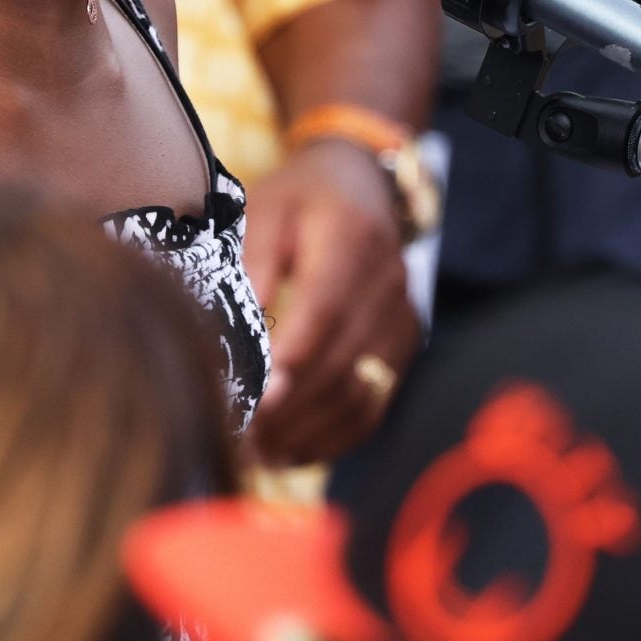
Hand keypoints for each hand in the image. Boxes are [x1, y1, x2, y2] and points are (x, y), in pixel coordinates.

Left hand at [242, 140, 419, 464]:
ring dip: (309, 432)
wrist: (362, 185)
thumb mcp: (266, 209)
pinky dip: (334, 436)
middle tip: (237, 439)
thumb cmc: (300, 198)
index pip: (323, 312)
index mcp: (351, 240)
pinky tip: (289, 451)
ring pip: (361, 394)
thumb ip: (253, 262)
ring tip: (256, 454)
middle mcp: (386, 284)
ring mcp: (401, 319)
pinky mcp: (403, 345)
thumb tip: (238, 323)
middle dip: (290, 409)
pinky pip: (374, 404)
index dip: (291, 361)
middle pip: (341, 362)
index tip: (255, 400)